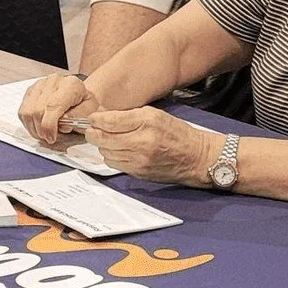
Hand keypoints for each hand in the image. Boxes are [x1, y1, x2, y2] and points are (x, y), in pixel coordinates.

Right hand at [19, 74, 97, 146]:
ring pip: (27, 112)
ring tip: (44, 134)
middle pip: (38, 111)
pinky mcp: (31, 91)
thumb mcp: (90, 112)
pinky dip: (29, 124)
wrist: (79, 93)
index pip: (53, 106)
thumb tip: (63, 125)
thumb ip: (78, 118)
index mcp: (71, 85)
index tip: (52, 138)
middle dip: (42, 131)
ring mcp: (39, 85)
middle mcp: (53, 81)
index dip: (49, 126)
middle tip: (50, 139)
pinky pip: (23, 111)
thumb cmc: (84, 104)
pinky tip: (38, 127)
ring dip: (34, 129)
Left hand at [88, 107, 218, 183]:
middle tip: (93, 129)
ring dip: (102, 145)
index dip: (95, 119)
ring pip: (105, 152)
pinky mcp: (137, 173)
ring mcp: (138, 160)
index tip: (93, 118)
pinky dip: (111, 156)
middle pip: (101, 139)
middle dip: (93, 133)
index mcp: (146, 123)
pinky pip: (113, 163)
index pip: (108, 121)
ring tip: (110, 139)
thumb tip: (103, 117)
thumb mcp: (154, 115)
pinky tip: (119, 150)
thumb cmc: (176, 133)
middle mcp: (141, 142)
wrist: (195, 157)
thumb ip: (128, 116)